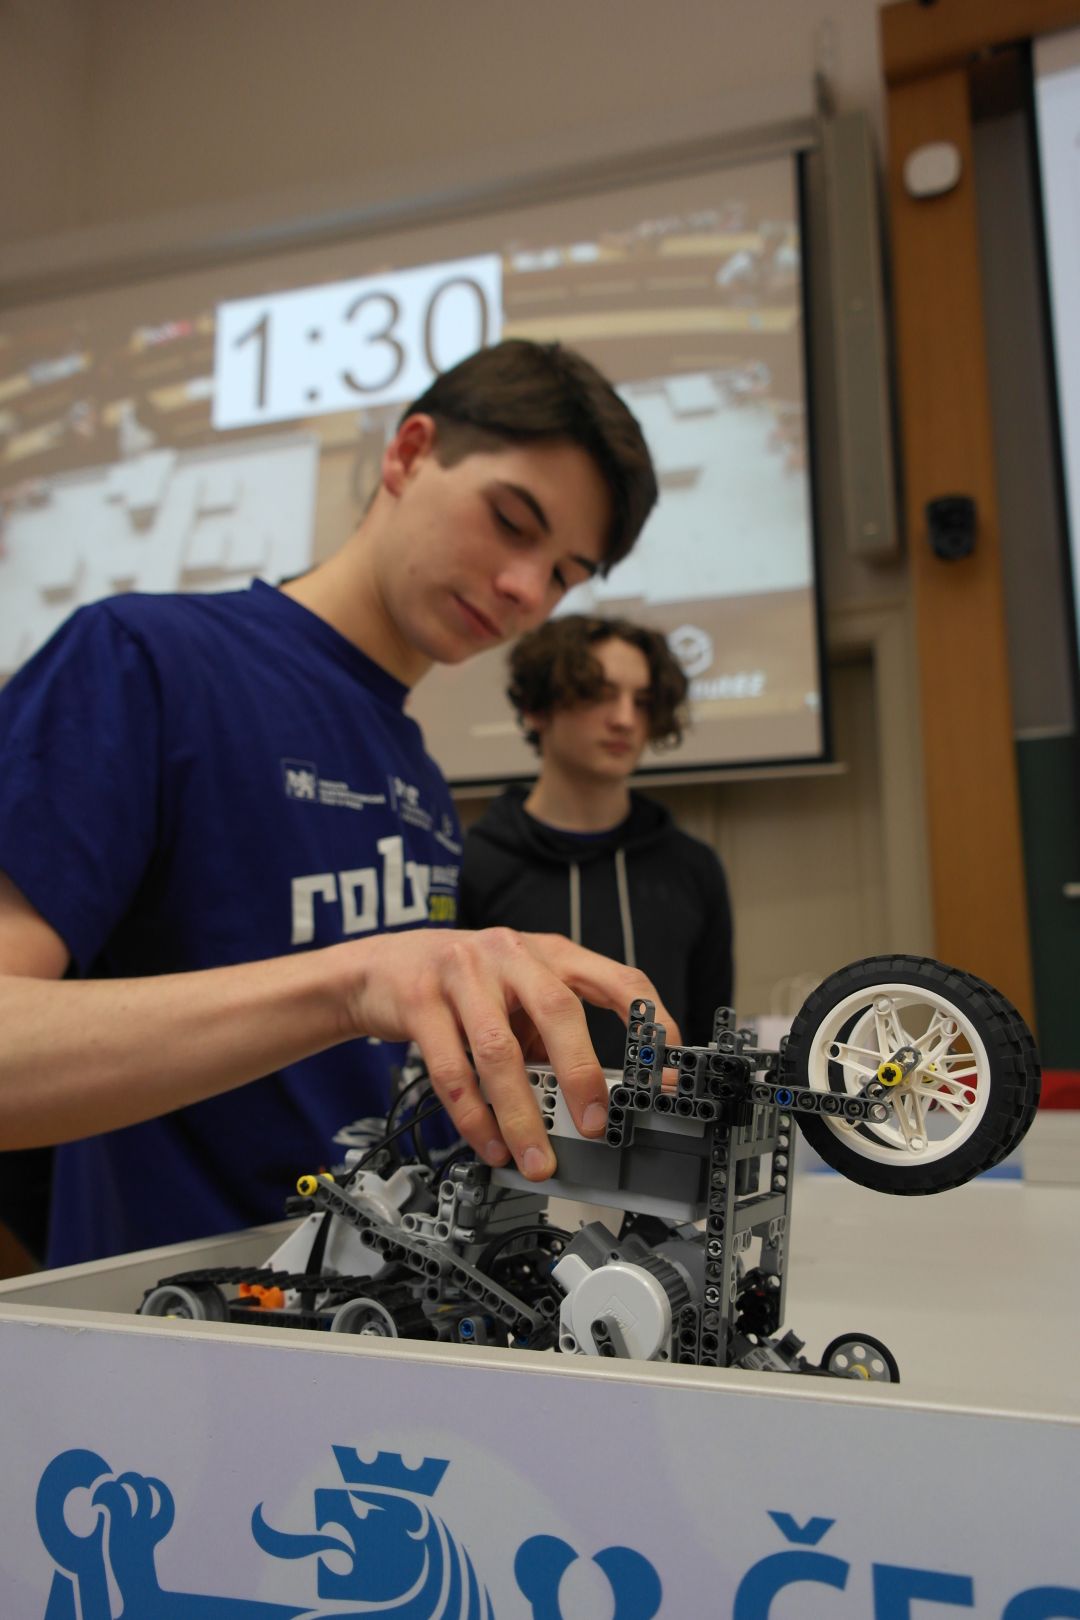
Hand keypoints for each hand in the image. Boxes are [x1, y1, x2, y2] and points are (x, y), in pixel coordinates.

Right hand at [343, 928, 680, 1179]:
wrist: (382, 967)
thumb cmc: (467, 986)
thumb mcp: (519, 995)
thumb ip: (553, 1035)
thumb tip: (593, 1104)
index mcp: (550, 953)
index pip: (617, 978)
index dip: (650, 1022)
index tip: (668, 1071)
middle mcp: (511, 954)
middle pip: (557, 1010)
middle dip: (582, 1072)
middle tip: (597, 1125)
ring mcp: (462, 973)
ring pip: (499, 1050)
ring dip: (522, 1114)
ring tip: (537, 1158)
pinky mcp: (420, 1001)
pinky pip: (451, 1070)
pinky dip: (474, 1117)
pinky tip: (490, 1144)